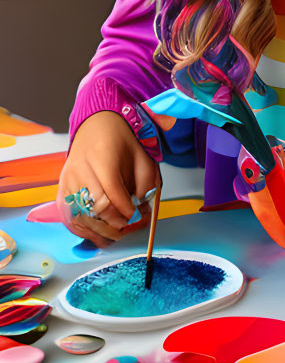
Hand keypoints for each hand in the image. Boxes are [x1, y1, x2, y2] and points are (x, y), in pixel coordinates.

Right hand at [57, 111, 160, 246]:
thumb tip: (142, 210)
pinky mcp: (62, 189)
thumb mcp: (142, 157)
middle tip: (128, 227)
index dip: (125, 209)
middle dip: (113, 222)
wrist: (98, 126)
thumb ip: (145, 183)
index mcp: (101, 156)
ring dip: (97, 230)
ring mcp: (67, 180)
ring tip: (114, 236)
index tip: (136, 216)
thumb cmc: (121, 141)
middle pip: (95, 205)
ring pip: (79, 214)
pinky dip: (82, 229)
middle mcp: (80, 168)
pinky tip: (96, 234)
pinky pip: (68, 216)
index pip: (111, 191)